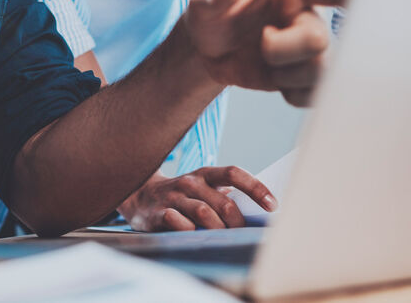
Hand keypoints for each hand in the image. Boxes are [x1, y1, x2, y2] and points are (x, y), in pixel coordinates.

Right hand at [118, 167, 274, 231]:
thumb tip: (259, 211)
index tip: (273, 205)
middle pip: (223, 203)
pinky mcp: (158, 213)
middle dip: (237, 223)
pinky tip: (192, 235)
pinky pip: (179, 224)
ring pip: (204, 214)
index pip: (234, 173)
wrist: (138, 194)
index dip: (255, 188)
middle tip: (240, 234)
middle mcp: (190, 183)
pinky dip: (191, 232)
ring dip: (217, 229)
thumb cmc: (181, 194)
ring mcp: (173, 197)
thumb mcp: (202, 187)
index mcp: (204, 174)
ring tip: (220, 237)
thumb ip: (224, 196)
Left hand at [184, 0, 355, 106]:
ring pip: (321, 71)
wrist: (209, 50)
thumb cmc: (212, 15)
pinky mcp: (306, 76)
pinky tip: (275, 81)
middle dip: (283, 49)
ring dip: (286, 75)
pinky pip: (316, 94)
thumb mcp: (204, 1)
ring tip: (265, 62)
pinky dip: (293, 94)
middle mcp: (308, 16)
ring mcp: (310, 48)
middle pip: (319, 39)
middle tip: (262, 41)